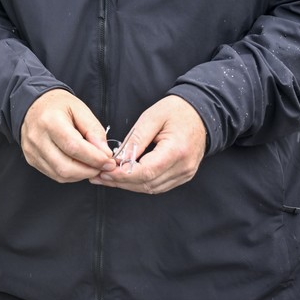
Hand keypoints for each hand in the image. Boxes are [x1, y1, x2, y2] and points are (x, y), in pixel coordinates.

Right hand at [19, 90, 115, 182]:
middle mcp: (37, 138)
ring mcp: (32, 151)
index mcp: (50, 121)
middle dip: (89, 170)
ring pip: (60, 175)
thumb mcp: (80, 109)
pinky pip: (54, 175)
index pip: (73, 147)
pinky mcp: (31, 159)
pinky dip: (71, 175)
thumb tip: (104, 153)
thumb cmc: (58, 106)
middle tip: (103, 166)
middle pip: (66, 166)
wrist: (34, 105)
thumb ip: (94, 130)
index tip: (108, 161)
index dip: (94, 158)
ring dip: (81, 174)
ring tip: (92, 165)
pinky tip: (78, 166)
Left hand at [91, 95, 206, 194]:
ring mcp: (185, 173)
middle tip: (99, 175)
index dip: (123, 174)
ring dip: (128, 184)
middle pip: (147, 183)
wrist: (200, 114)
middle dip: (121, 181)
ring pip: (151, 187)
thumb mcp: (152, 117)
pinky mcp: (183, 176)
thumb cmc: (177, 111)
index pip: (146, 171)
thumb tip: (118, 158)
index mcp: (177, 150)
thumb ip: (135, 140)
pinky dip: (140, 183)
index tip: (104, 171)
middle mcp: (184, 167)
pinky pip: (158, 185)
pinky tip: (124, 177)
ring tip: (107, 178)